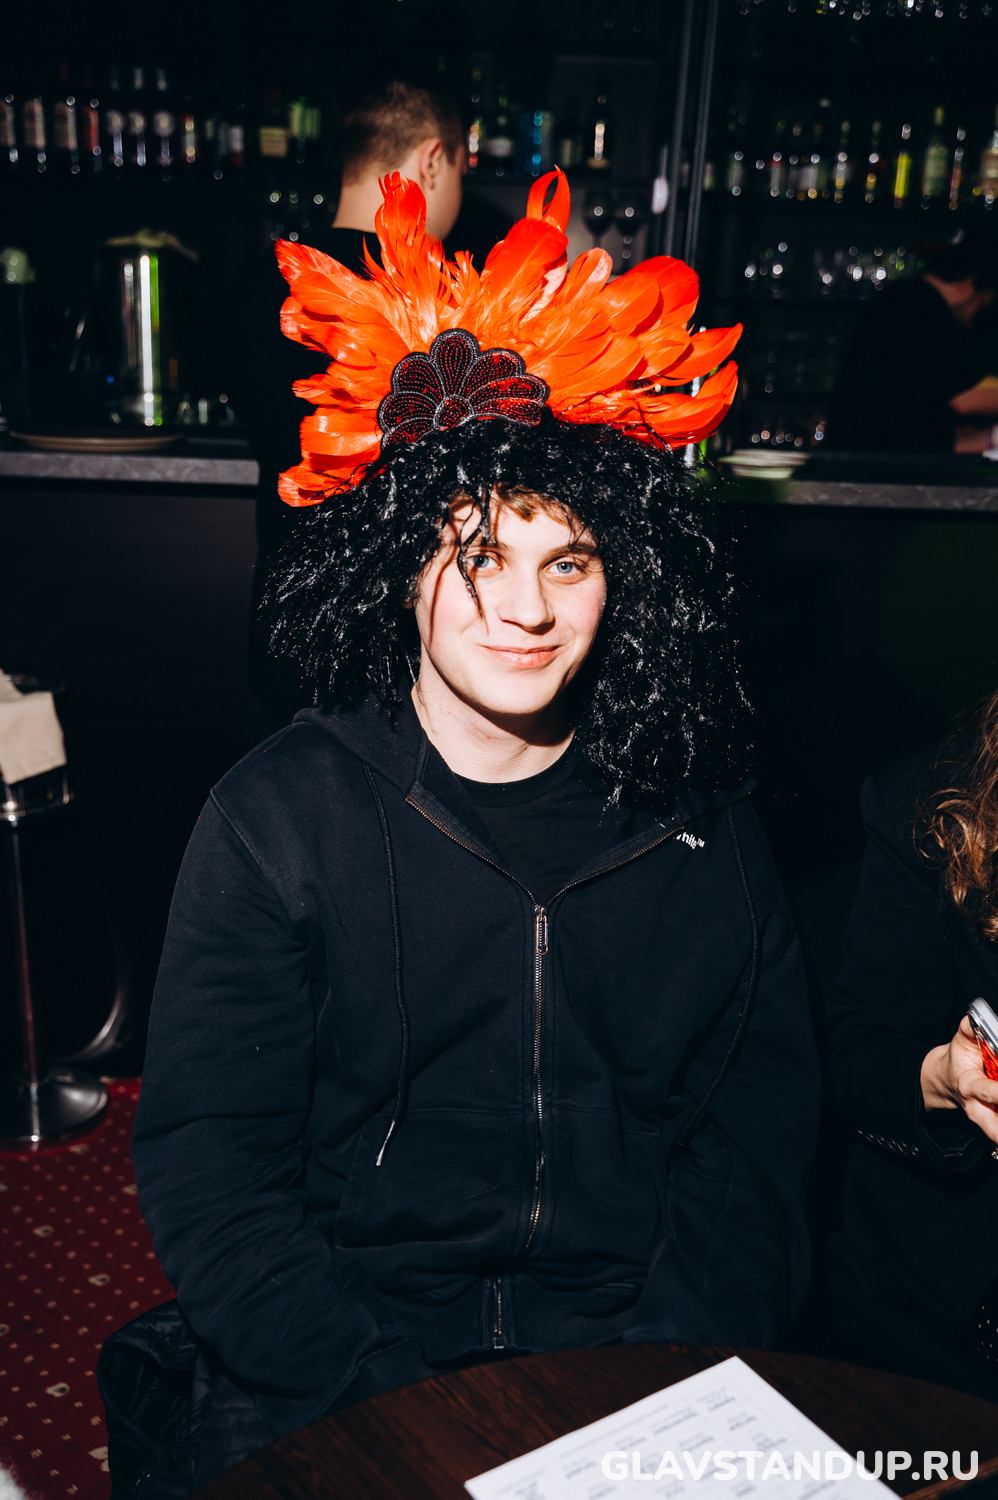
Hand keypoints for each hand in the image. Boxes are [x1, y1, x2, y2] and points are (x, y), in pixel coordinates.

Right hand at [920, 1016, 997, 1145]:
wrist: (945, 1080)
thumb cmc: (959, 1059)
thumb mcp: (962, 1041)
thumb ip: (969, 1029)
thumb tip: (973, 1019)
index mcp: (968, 1086)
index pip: (987, 1091)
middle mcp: (977, 1108)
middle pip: (992, 1127)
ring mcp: (986, 1120)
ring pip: (995, 1133)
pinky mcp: (993, 1124)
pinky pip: (997, 1133)